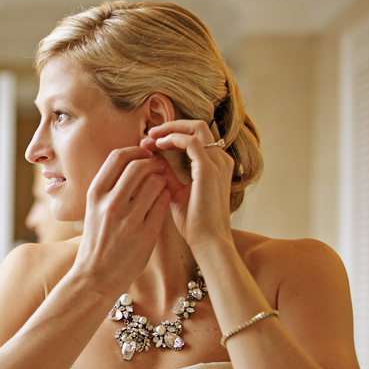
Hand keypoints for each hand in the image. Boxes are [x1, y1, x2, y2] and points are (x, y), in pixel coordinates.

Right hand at [73, 147, 170, 296]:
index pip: (118, 156)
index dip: (135, 150)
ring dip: (162, 180)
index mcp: (95, 194)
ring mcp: (128, 219)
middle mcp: (110, 203)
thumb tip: (128, 162)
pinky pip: (163, 203)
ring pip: (155, 182)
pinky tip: (162, 202)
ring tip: (160, 187)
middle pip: (139, 165)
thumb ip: (108, 187)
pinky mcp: (145, 233)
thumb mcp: (92, 210)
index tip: (143, 155)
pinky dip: (166, 198)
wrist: (95, 276)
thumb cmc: (96, 240)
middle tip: (158, 168)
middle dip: (153, 162)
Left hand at [140, 120, 233, 252]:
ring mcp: (217, 163)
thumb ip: (167, 174)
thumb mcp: (176, 193)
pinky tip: (157, 146)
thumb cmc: (195, 223)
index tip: (149, 142)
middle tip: (148, 134)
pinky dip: (172, 139)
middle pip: (198, 126)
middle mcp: (220, 160)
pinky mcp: (209, 170)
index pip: (195, 137)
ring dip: (170, 129)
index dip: (172, 134)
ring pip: (196, 128)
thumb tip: (151, 159)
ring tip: (149, 138)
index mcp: (215, 165)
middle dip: (171, 126)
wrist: (208, 242)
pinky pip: (190, 142)